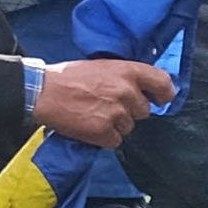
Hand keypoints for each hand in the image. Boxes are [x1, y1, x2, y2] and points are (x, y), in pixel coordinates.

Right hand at [32, 57, 168, 146]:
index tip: (161, 100)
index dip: (164, 94)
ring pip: (129, 127)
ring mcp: (116, 113)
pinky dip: (104, 138)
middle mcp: (126, 92)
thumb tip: (144, 88)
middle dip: (130, 111)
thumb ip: (126, 76)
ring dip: (115, 125)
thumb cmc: (70, 77)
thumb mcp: (104, 66)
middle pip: (144, 111)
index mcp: (128, 71)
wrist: (44, 92)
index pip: (163, 84)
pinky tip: (89, 126)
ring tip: (94, 114)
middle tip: (107, 105)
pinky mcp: (103, 131)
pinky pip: (115, 141)